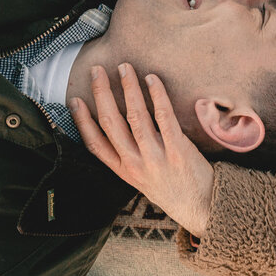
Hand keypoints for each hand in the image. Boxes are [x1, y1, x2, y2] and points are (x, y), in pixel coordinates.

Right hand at [69, 64, 213, 236]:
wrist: (201, 207)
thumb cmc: (170, 187)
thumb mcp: (140, 178)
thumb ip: (128, 156)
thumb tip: (117, 125)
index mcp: (123, 170)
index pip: (94, 144)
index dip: (82, 121)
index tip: (74, 99)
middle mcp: (135, 164)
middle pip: (111, 123)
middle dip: (101, 93)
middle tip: (97, 71)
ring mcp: (156, 157)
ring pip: (135, 117)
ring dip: (128, 88)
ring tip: (124, 68)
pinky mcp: (177, 150)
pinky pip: (164, 117)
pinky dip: (157, 95)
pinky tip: (152, 79)